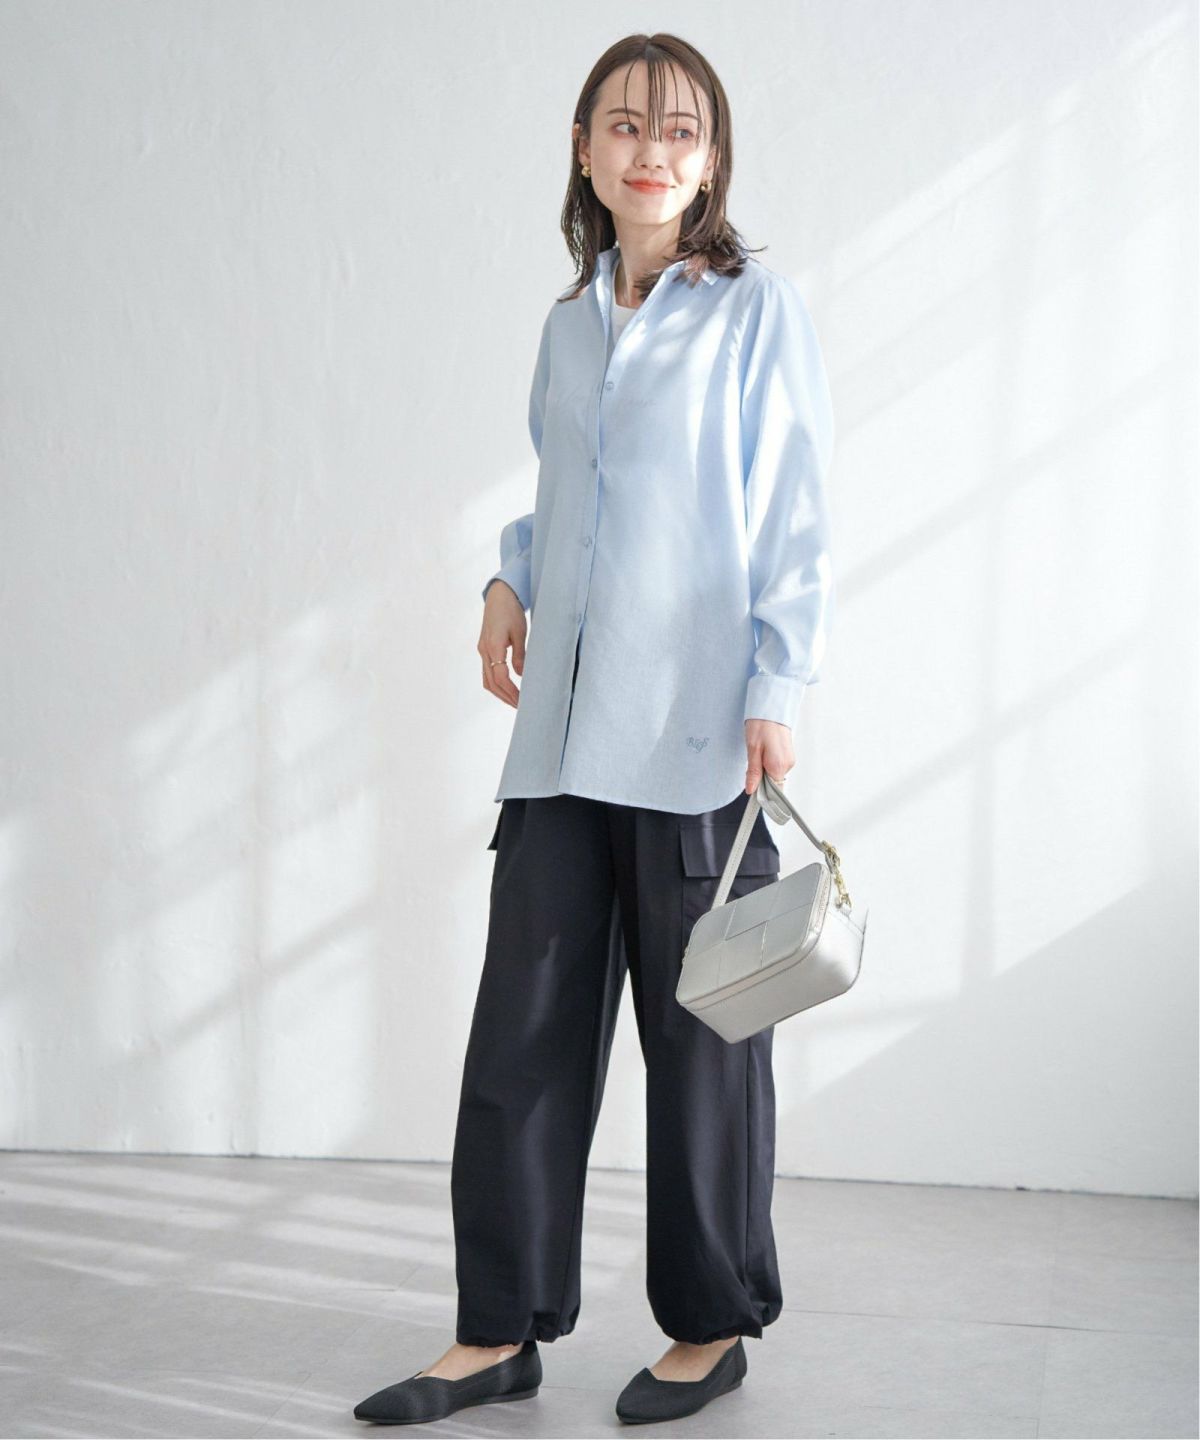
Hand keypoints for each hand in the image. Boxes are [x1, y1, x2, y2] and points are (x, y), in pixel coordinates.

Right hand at [479, 581, 526, 708]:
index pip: (500, 677)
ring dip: (499, 693)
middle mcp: (484, 650)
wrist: (499, 595)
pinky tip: (507, 688)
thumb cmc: (511, 610)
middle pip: (491, 682)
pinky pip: (486, 672)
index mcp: (493, 646)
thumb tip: (521, 675)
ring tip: (514, 702)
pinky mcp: (484, 649)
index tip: (523, 701)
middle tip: (520, 707)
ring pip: (487, 680)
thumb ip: (520, 654)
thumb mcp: (520, 632)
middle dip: (505, 697)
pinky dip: (496, 684)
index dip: (511, 691)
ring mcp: (482, 650)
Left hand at [744, 718, 793, 794]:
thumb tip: (751, 789)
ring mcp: (789, 759)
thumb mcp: (752, 749)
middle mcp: (787, 764)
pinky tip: (763, 752)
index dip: (762, 793)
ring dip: (764, 770)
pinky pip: (777, 766)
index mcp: (779, 766)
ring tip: (757, 754)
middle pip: (773, 783)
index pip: (773, 791)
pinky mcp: (788, 754)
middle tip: (752, 764)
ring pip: (775, 774)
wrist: (771, 707)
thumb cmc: (761, 725)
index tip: (752, 790)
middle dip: (761, 779)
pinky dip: (768, 763)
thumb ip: (753, 772)